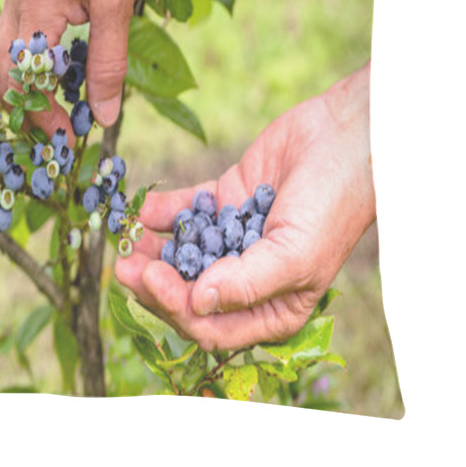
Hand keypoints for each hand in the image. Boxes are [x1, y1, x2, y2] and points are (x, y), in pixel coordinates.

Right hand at [0, 0, 178, 136]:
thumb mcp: (120, 0)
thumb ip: (108, 61)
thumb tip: (102, 116)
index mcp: (35, 1)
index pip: (24, 76)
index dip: (42, 114)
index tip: (68, 139)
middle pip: (2, 67)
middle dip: (26, 105)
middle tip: (59, 129)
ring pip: (6, 48)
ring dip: (30, 81)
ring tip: (64, 101)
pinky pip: (18, 27)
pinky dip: (35, 54)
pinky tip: (64, 61)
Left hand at [115, 64, 375, 350]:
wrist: (343, 139)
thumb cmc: (332, 206)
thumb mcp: (296, 255)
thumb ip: (247, 284)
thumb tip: (197, 304)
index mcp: (272, 307)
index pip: (214, 326)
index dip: (177, 309)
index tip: (151, 279)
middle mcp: (247, 277)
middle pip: (189, 292)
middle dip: (155, 283)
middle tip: (123, 265)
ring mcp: (232, 238)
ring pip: (180, 253)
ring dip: (150, 250)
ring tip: (122, 239)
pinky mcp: (223, 201)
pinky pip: (184, 212)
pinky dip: (160, 212)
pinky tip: (138, 210)